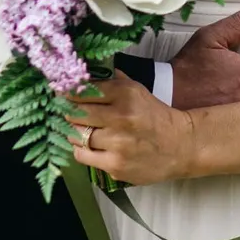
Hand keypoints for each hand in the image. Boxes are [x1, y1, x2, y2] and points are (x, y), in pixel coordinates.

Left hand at [71, 72, 196, 185]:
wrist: (180, 146)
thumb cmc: (155, 116)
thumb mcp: (137, 90)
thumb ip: (112, 81)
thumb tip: (85, 73)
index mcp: (125, 94)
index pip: (83, 91)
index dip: (67, 92)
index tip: (59, 92)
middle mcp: (120, 118)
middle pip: (76, 113)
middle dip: (66, 111)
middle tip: (64, 110)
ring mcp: (117, 144)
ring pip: (77, 135)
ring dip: (73, 131)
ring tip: (77, 127)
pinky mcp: (115, 166)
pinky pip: (83, 156)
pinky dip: (80, 149)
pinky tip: (86, 144)